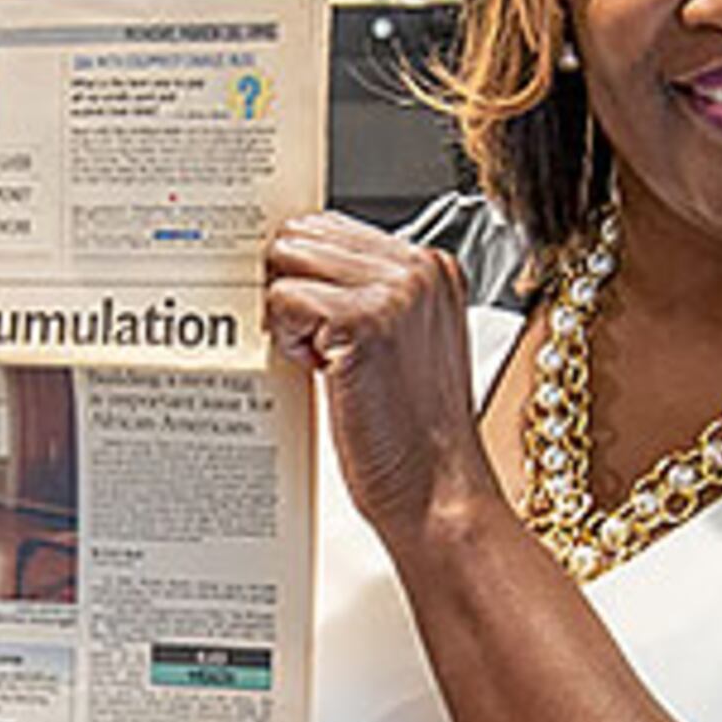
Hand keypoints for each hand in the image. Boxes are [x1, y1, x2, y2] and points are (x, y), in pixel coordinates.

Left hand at [262, 212, 494, 542]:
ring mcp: (396, 291)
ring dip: (287, 311)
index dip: (303, 271)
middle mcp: (419, 269)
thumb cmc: (412, 436)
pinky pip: (284, 299)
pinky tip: (322, 371)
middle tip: (312, 342)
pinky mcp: (365, 321)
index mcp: (431, 268)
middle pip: (303, 233)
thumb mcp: (398, 345)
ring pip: (288, 259)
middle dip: (289, 284)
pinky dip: (288, 338)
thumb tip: (293, 272)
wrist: (438, 493)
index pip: (332, 228)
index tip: (304, 313)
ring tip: (322, 358)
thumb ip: (361, 299)